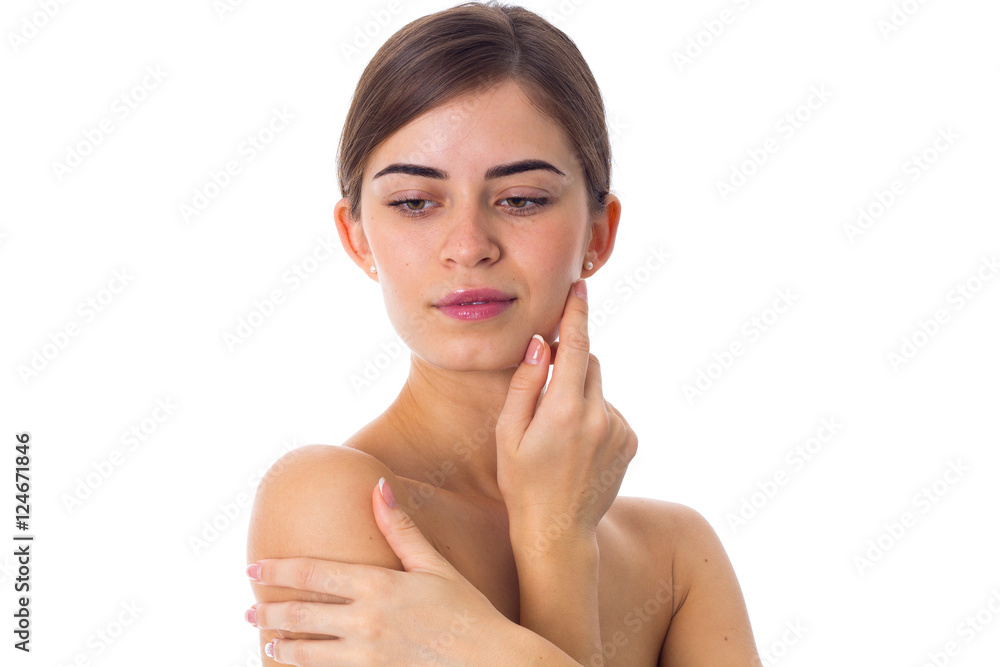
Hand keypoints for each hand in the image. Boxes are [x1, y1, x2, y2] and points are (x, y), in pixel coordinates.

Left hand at [246, 479, 510, 665]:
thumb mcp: (435, 566)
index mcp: (378, 585)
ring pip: (307, 654)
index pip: (311, 573)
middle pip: (299, 616)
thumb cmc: (468, 611)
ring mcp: (367, 657)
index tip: (253, 567)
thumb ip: (401, 528)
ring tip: (269, 644)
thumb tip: (377, 485)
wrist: (492, 663)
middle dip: (268, 613)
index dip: (277, 570)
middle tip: (249, 611)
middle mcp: (366, 621)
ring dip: (282, 648)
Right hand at [495, 278, 638, 550]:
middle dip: (571, 365)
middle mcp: (600, 416)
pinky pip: (610, 411)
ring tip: (559, 438)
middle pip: (591, 364)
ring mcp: (620, 430)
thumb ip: (526, 384)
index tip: (580, 287)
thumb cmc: (522, 483)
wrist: (558, 531)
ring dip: (581, 396)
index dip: (577, 314)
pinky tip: (577, 448)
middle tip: (546, 394)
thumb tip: (542, 344)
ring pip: (599, 389)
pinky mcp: (631, 441)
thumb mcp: (508, 433)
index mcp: (565, 411)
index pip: (577, 347)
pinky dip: (595, 417)